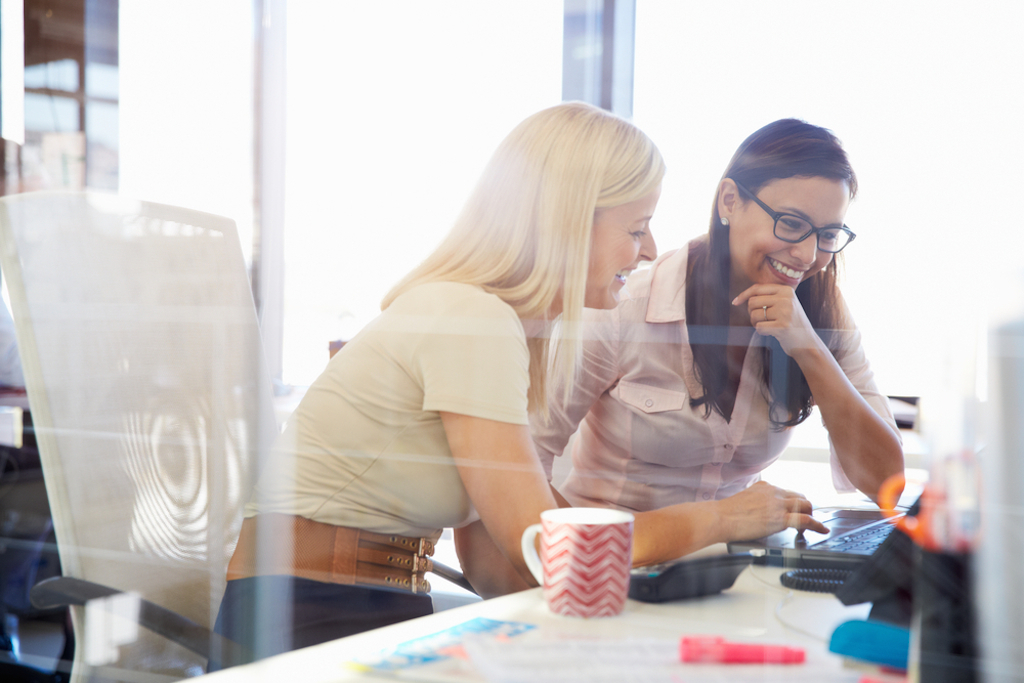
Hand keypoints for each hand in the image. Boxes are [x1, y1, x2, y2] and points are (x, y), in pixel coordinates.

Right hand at [714, 481, 828, 540]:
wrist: (719, 518)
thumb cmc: (725, 513)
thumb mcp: (743, 500)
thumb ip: (755, 502)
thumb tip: (759, 513)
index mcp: (764, 487)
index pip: (786, 492)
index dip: (794, 503)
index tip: (795, 509)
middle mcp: (773, 492)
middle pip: (800, 497)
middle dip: (805, 508)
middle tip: (805, 518)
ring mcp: (778, 504)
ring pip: (806, 506)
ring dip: (811, 515)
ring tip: (811, 526)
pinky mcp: (780, 518)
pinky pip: (805, 520)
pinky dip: (817, 525)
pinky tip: (821, 530)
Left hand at [731, 284, 822, 357]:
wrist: (807, 342)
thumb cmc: (791, 323)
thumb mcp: (785, 304)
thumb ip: (769, 297)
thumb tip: (742, 297)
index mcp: (786, 290)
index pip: (757, 288)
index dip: (743, 295)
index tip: (735, 302)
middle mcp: (786, 299)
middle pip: (752, 302)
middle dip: (751, 312)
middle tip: (761, 319)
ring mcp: (785, 312)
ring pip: (754, 315)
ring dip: (756, 323)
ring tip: (768, 326)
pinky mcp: (782, 327)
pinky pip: (759, 327)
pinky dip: (761, 331)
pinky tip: (771, 332)